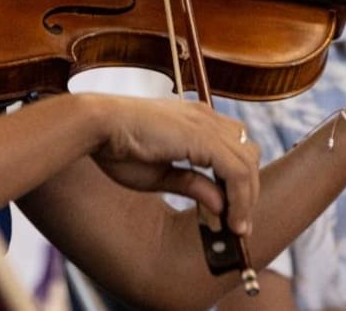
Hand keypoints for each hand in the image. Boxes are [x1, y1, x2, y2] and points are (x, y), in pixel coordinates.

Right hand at [87, 95, 260, 235]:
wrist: (97, 127)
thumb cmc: (118, 148)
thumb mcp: (161, 175)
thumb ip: (192, 185)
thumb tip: (221, 205)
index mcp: (196, 120)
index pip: (236, 148)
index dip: (240, 182)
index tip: (233, 215)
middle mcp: (206, 117)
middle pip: (248, 155)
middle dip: (248, 192)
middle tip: (238, 226)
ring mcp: (206, 124)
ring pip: (248, 164)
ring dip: (246, 199)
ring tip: (235, 227)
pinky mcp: (203, 137)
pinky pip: (236, 171)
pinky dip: (239, 198)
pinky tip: (229, 219)